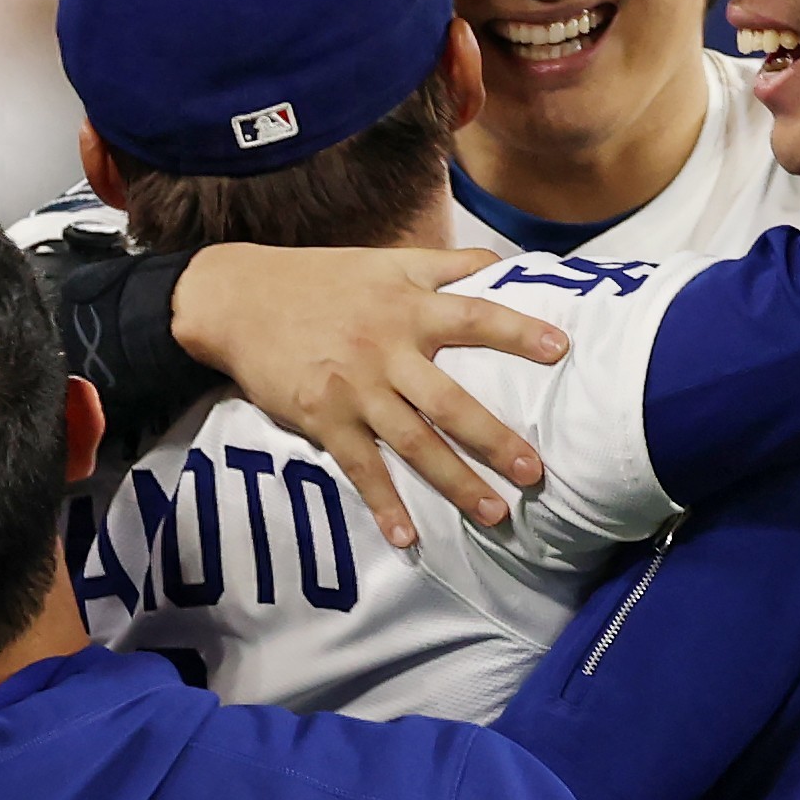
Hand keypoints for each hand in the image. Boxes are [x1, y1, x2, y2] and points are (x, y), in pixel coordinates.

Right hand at [170, 246, 569, 548]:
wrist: (238, 299)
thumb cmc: (321, 280)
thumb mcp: (385, 261)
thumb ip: (445, 264)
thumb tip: (501, 262)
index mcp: (408, 308)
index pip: (474, 317)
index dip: (518, 332)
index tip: (561, 350)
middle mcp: (386, 350)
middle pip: (450, 401)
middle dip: (495, 439)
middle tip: (537, 472)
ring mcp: (355, 389)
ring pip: (413, 443)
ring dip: (455, 483)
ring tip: (494, 514)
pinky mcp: (323, 418)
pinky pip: (360, 468)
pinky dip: (383, 505)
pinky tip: (408, 538)